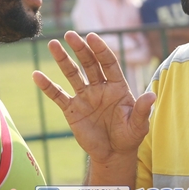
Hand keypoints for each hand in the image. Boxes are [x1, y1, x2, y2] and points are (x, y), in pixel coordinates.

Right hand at [32, 31, 154, 164]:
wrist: (112, 154)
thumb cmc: (129, 137)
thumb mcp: (138, 126)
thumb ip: (142, 110)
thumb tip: (152, 96)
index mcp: (117, 86)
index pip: (108, 63)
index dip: (101, 50)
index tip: (92, 36)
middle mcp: (100, 87)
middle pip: (89, 63)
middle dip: (80, 49)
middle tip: (70, 35)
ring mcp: (85, 97)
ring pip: (72, 74)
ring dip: (62, 59)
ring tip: (52, 44)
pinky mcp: (72, 109)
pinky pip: (58, 95)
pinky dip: (47, 86)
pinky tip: (36, 75)